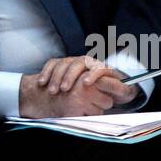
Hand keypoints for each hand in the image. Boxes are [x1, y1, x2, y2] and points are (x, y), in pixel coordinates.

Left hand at [19, 57, 134, 117]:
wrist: (120, 93)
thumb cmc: (94, 95)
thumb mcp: (76, 96)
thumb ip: (64, 95)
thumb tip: (45, 98)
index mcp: (71, 67)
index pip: (55, 63)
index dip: (47, 71)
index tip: (40, 83)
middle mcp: (81, 63)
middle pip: (65, 62)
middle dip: (57, 75)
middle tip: (53, 91)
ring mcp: (94, 65)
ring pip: (79, 62)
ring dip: (71, 75)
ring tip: (64, 88)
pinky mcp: (108, 70)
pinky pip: (99, 68)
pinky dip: (92, 74)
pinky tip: (86, 82)